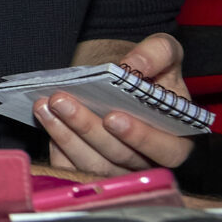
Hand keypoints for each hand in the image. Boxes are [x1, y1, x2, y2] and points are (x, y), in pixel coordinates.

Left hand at [36, 33, 192, 175]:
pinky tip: (46, 124)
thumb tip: (134, 66)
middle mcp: (149, 160)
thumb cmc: (147, 70)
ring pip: (92, 164)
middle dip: (87, 127)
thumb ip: (158, 53)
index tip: (112, 117)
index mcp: (177, 137)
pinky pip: (72, 170)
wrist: (118, 76)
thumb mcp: (163, 51)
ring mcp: (118, 169)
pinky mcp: (91, 170)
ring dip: (65, 136)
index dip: (140, 137)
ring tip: (44, 107)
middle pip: (119, 155)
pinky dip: (57, 150)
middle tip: (61, 101)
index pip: (166, 150)